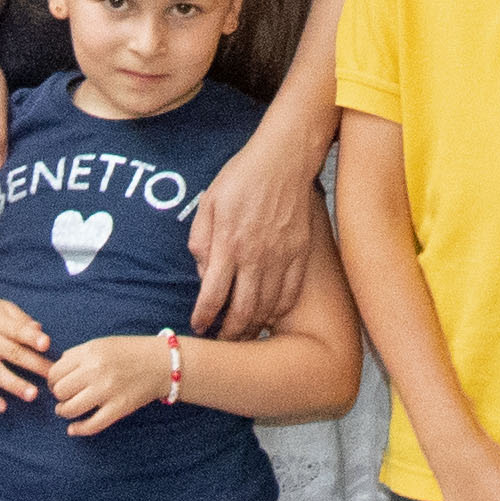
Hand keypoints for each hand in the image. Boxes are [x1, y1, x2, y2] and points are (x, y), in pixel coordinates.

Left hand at [47, 332, 177, 435]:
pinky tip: (73, 429)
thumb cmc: (130, 352)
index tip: (58, 384)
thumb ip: (78, 355)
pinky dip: (78, 430)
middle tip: (64, 397)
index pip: (55, 372)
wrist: (163, 363)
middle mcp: (96, 370)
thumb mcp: (102, 344)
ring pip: (70, 408)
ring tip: (67, 410)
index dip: (52, 381)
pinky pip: (91, 425)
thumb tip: (56, 372)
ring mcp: (107, 390)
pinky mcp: (118, 408)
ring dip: (65, 412)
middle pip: (59, 391)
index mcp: (90, 352)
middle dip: (58, 396)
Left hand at [187, 123, 329, 336]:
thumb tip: (203, 271)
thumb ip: (201, 239)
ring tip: (243, 335)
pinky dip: (280, 310)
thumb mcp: (209, 202)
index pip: (213, 294)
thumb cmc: (242, 176)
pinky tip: (270, 315)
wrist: (284, 159)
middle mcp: (255, 256)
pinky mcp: (300, 254)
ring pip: (268, 306)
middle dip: (230, 333)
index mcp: (229, 243)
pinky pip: (291, 292)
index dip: (204, 316)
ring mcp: (281, 257)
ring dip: (254, 326)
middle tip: (221, 342)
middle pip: (242, 309)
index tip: (198, 326)